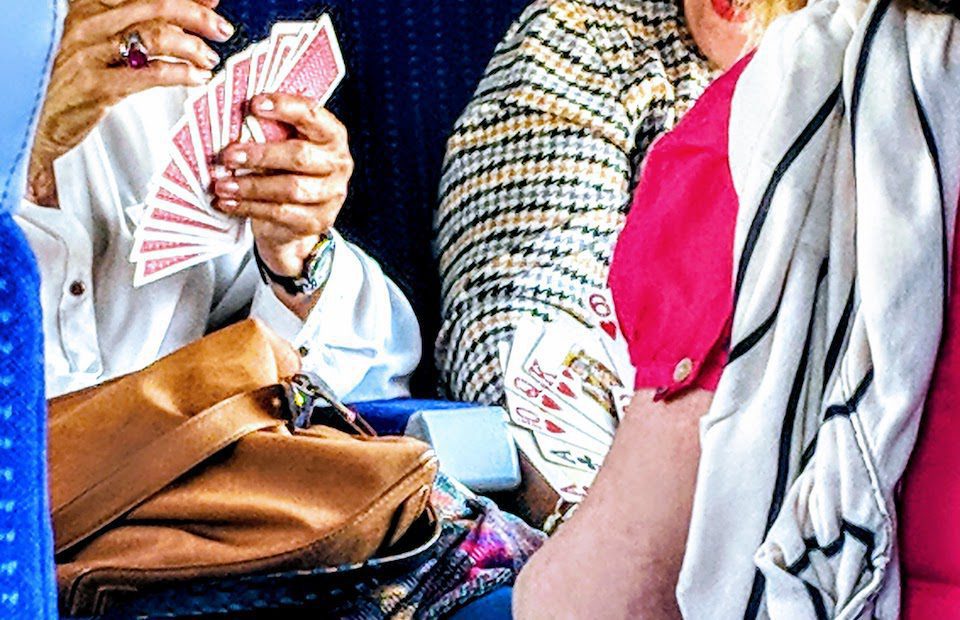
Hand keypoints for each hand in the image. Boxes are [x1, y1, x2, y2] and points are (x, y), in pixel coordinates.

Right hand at [28, 0, 233, 206]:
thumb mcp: (102, 42)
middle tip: (221, 30)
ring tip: (207, 60)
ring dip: (191, 48)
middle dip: (196, 18)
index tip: (213, 2)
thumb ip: (142, 23)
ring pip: (156, 37)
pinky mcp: (97, 87)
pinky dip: (181, 74)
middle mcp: (87, 24)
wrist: (36, 121)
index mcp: (87, 8)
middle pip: (155, 7)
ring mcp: (90, 54)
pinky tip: (196, 79)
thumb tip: (197, 7)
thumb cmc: (73, 80)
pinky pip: (151, 74)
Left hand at [214, 93, 352, 306]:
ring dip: (251, 186)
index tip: (253, 105)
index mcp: (331, 135)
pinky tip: (228, 202)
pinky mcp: (317, 221)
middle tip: (228, 155)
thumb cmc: (284, 169)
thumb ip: (268, 130)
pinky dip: (249, 207)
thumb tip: (230, 114)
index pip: (312, 115)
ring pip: (290, 188)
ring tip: (222, 185)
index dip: (285, 107)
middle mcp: (338, 164)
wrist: (296, 217)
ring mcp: (331, 195)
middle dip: (260, 154)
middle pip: (300, 156)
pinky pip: (281, 213)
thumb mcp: (281, 144)